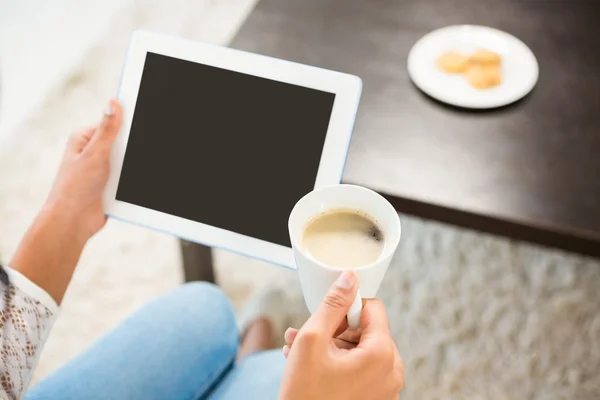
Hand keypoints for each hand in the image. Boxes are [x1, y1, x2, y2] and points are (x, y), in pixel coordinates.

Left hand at [45, 99, 122, 240]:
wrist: (73, 222)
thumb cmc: (74, 188)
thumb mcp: (93, 154)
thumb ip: (106, 130)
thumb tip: (113, 103)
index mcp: (85, 138)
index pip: (112, 122)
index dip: (129, 122)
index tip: (147, 119)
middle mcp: (93, 150)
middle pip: (123, 141)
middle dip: (132, 149)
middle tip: (130, 158)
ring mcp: (103, 167)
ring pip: (128, 159)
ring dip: (131, 167)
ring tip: (125, 175)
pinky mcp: (111, 183)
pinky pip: (129, 175)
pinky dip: (132, 179)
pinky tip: (133, 184)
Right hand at [278, 271, 403, 399]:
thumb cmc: (305, 395)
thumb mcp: (313, 340)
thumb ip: (333, 303)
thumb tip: (350, 277)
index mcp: (383, 354)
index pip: (372, 307)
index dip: (345, 310)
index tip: (325, 323)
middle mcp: (392, 372)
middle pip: (366, 330)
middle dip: (333, 330)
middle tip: (304, 338)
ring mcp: (386, 390)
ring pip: (360, 350)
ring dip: (330, 347)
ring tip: (299, 353)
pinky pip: (362, 371)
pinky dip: (338, 365)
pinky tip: (311, 368)